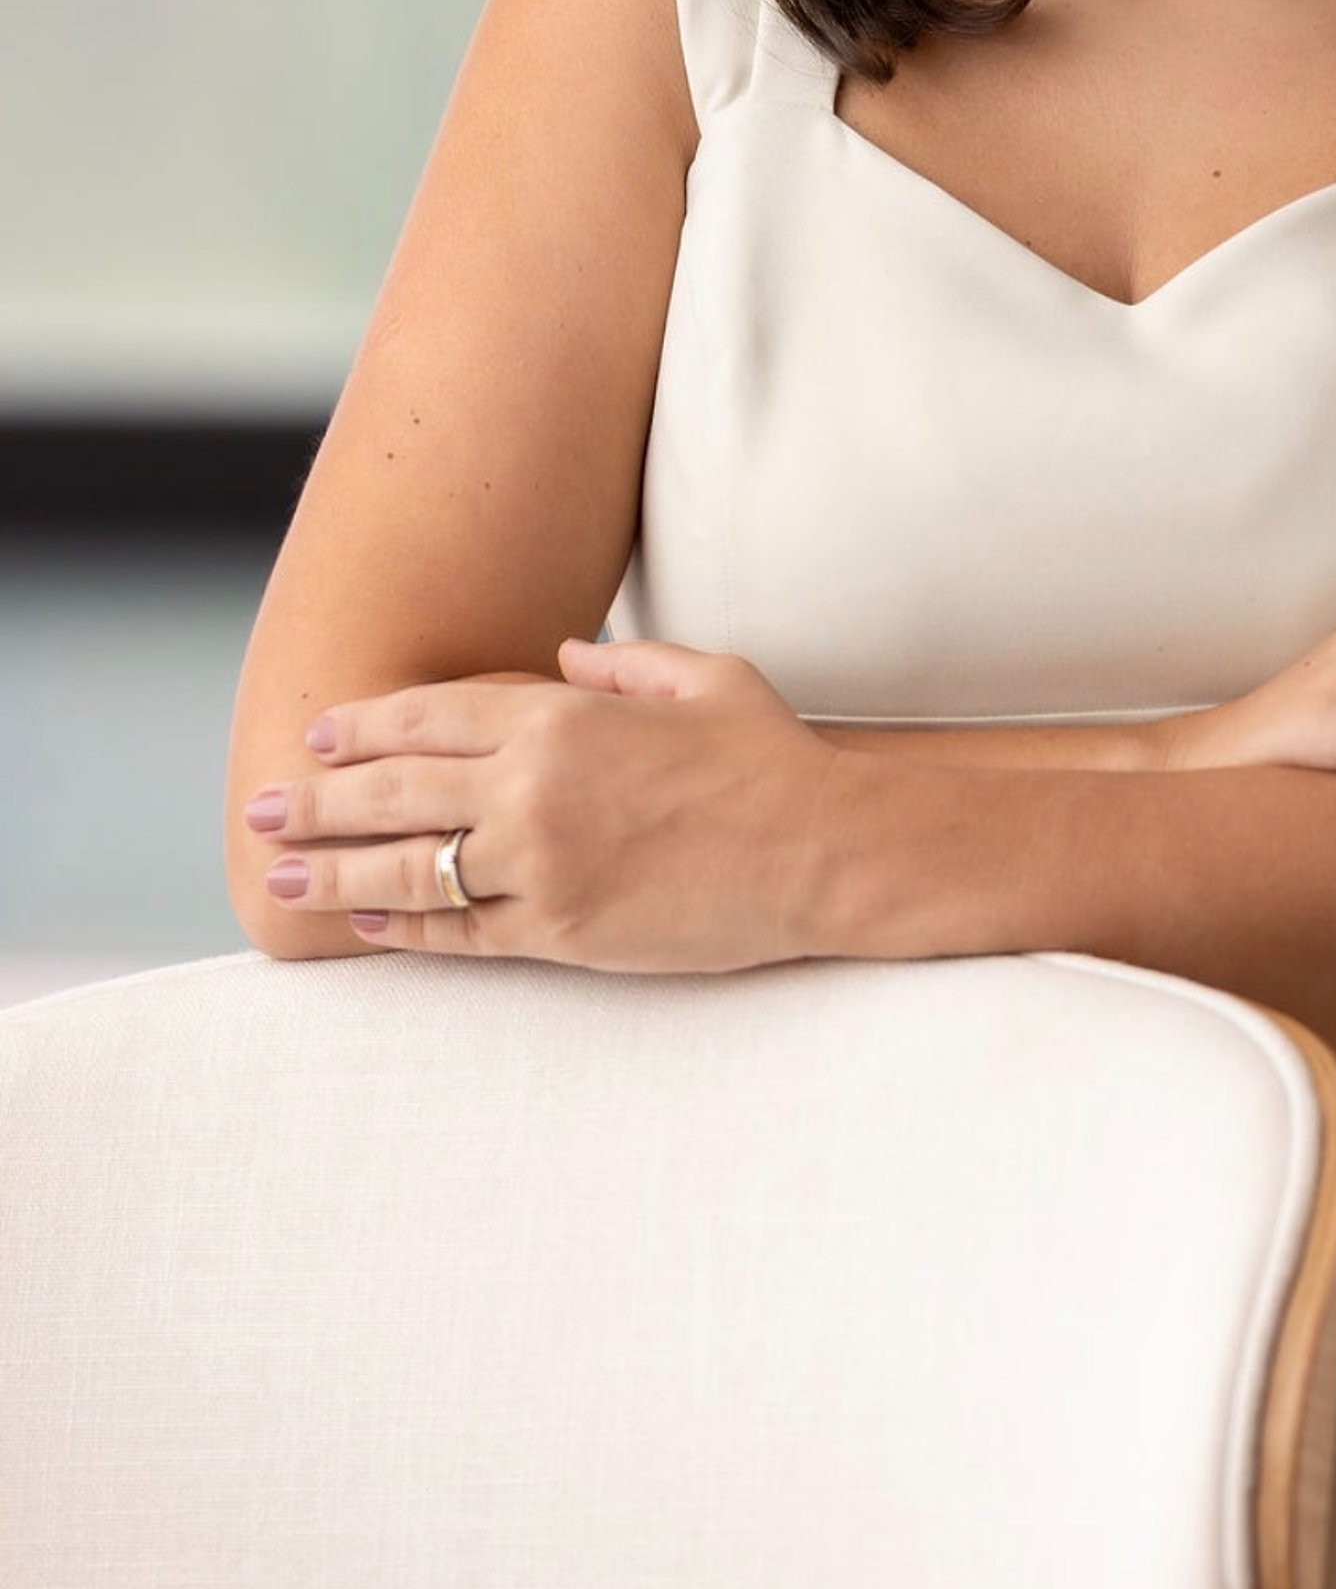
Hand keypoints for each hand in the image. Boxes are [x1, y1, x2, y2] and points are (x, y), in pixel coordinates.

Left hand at [241, 640, 853, 968]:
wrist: (824, 851)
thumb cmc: (770, 758)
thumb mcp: (702, 677)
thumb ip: (622, 664)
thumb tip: (564, 655)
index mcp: (566, 715)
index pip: (431, 715)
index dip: (363, 726)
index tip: (316, 737)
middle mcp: (538, 786)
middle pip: (397, 789)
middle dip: (316, 801)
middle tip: (257, 810)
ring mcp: (546, 865)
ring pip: (411, 869)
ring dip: (335, 875)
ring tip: (280, 878)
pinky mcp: (564, 933)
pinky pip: (463, 933)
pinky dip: (406, 931)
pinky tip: (366, 928)